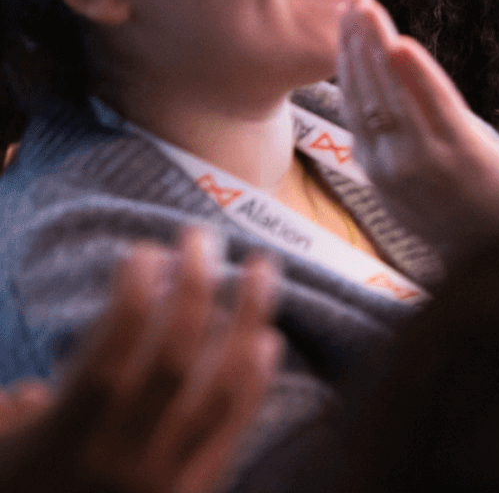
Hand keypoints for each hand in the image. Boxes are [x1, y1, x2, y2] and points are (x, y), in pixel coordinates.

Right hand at [0, 227, 279, 492]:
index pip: (111, 357)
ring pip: (222, 386)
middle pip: (175, 359)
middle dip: (193, 288)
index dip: (131, 297)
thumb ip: (8, 424)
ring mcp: (165, 482)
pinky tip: (267, 338)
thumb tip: (36, 396)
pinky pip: (234, 432)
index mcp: (61, 446)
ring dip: (249, 317)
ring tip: (263, 265)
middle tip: (201, 235)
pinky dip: (255, 380)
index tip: (142, 249)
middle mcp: (119, 463)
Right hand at [339, 0, 498, 253]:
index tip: (345, 19)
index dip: (347, 57)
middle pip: (366, 91)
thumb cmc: (456, 212)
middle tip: (351, 1)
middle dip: (356, 43)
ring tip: (368, 10)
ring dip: (377, 47)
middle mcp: (389, 162)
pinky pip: (434, 107)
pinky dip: (417, 76)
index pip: (353, 99)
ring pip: (391, 94)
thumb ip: (391, 140)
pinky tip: (404, 45)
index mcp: (374, 164)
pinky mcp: (458, 156)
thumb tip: (380, 91)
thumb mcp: (408, 182)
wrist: (495, 256)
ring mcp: (422, 159)